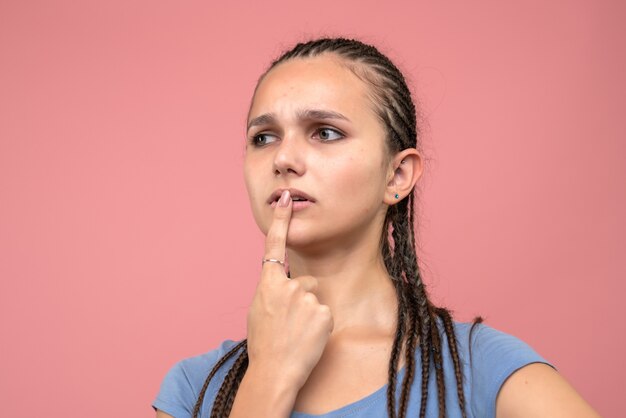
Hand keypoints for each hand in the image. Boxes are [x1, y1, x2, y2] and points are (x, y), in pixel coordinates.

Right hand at [246, 190, 333, 388]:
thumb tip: (282, 285)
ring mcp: (307, 298)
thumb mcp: (259, 310)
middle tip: (289, 324)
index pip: (274, 245)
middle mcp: (288, 286)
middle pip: (305, 282)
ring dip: (310, 314)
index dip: (280, 221)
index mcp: (267, 284)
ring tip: (298, 334)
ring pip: (316, 299)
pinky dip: (319, 326)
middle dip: (302, 299)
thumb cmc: (263, 343)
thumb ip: (272, 291)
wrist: (274, 371)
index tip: (286, 199)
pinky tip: (308, 339)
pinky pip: (325, 314)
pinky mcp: (323, 312)